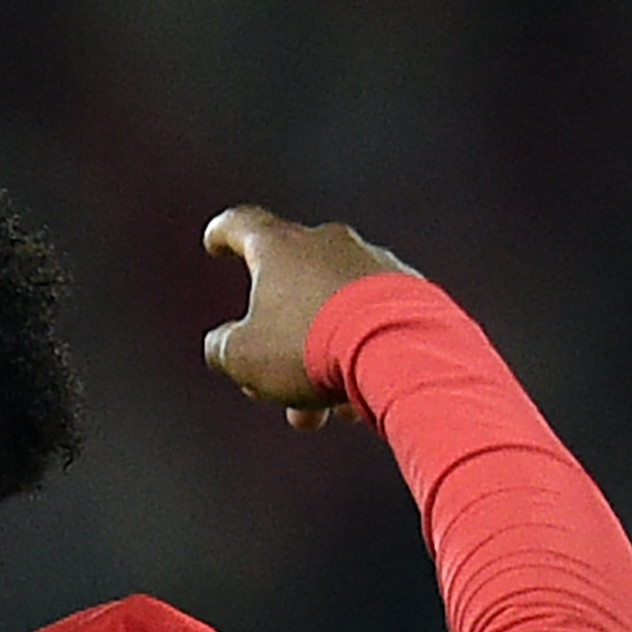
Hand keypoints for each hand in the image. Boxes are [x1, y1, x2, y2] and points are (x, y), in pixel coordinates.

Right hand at [201, 205, 418, 429]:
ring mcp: (376, 265)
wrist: (402, 351)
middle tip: (268, 379)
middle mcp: (329, 245)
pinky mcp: (415, 291)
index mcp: (280, 247)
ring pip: (334, 309)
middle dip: (277, 335)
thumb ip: (223, 346)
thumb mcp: (244, 356)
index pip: (241, 226)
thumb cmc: (313, 345)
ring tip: (316, 406)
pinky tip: (357, 395)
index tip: (216, 242)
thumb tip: (223, 345)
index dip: (223, 235)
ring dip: (319, 352)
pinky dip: (360, 350)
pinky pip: (375, 319)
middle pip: (290, 284)